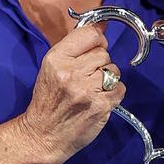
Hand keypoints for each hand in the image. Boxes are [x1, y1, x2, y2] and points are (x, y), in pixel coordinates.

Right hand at [18, 24, 124, 163]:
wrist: (43, 136)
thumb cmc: (48, 100)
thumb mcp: (51, 68)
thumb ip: (75, 47)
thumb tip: (102, 27)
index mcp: (57, 59)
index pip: (90, 34)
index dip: (97, 40)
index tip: (95, 47)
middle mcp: (72, 73)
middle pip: (103, 53)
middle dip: (98, 64)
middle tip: (86, 77)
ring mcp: (88, 90)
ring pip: (113, 70)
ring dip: (106, 79)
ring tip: (92, 89)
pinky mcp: (101, 106)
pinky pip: (120, 88)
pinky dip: (114, 93)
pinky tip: (99, 99)